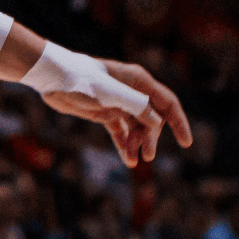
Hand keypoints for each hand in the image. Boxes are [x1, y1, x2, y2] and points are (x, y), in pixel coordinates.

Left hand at [42, 58, 192, 167]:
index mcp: (138, 81)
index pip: (167, 103)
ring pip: (136, 128)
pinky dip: (124, 144)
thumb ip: (136, 106)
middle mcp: (132, 92)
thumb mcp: (111, 94)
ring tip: (133, 159)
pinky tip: (127, 159)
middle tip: (147, 155)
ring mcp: (118, 103)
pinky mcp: (104, 112)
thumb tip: (157, 122)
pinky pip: (121, 131)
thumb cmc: (81, 80)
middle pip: (152, 119)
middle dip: (151, 138)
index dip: (178, 122)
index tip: (186, 143)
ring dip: (137, 143)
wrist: (52, 79)